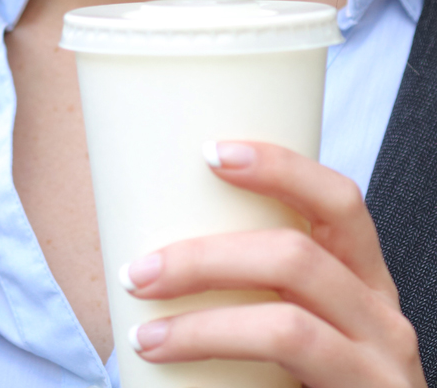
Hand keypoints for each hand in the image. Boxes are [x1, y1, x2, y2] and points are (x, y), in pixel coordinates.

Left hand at [121, 142, 424, 386]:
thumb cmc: (294, 384)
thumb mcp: (279, 323)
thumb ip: (240, 286)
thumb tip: (143, 252)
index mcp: (357, 278)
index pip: (336, 201)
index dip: (280, 167)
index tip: (207, 152)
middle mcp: (378, 313)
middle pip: (298, 251)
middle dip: (203, 257)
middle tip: (136, 273)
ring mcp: (380, 359)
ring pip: (287, 308)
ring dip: (200, 311)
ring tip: (142, 329)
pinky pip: (290, 345)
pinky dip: (212, 340)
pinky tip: (164, 351)